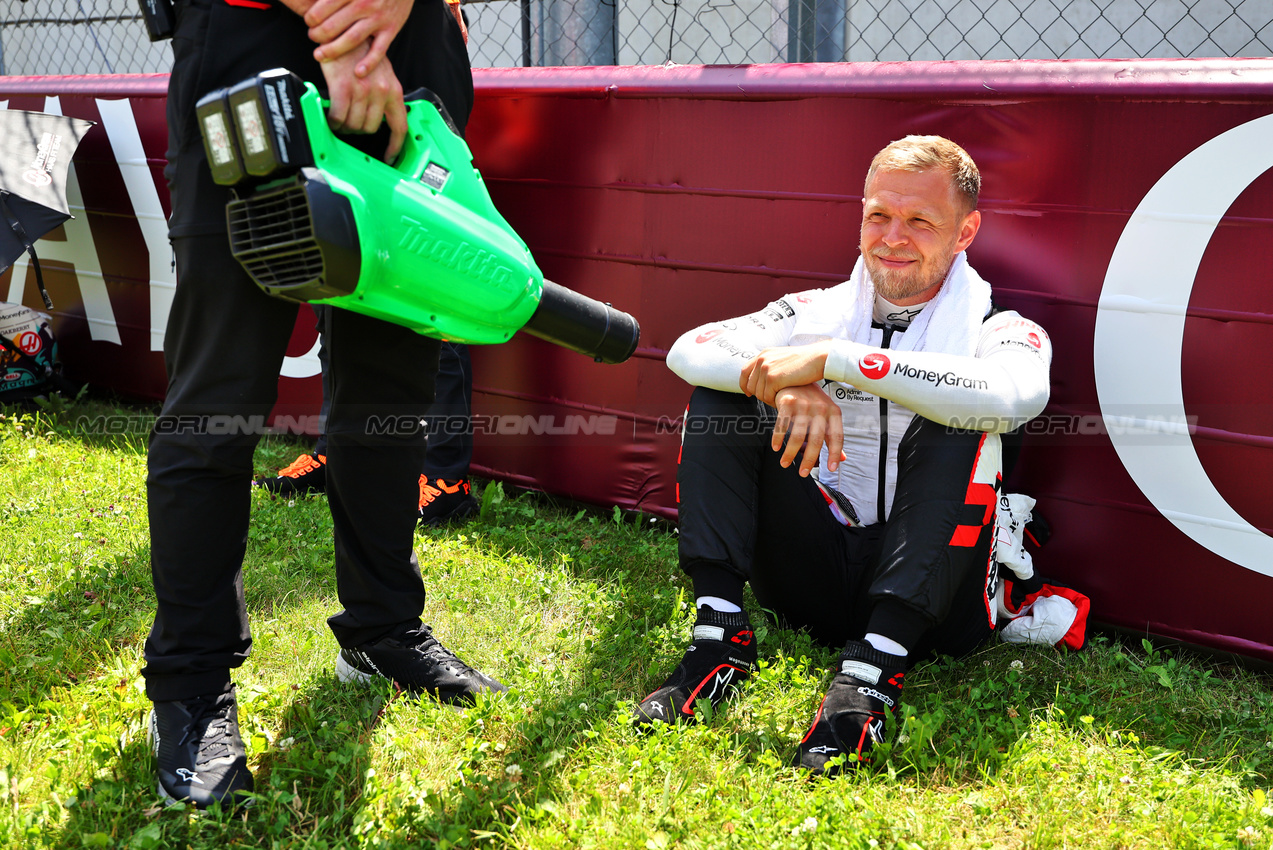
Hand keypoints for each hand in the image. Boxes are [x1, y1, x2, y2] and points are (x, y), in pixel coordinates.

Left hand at [308, 0, 412, 77]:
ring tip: (320, 55)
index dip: (311, 17)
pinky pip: (379, 50)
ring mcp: (379, 18)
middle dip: (318, 35)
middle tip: (312, 37)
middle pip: (334, 26)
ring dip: (333, 50)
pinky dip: (369, 63)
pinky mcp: (391, 29)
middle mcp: (364, 4)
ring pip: (351, 39)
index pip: (324, 7)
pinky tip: (358, 72)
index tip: (309, 21)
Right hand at [320, 40, 407, 161]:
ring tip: (340, 118)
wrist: (342, 34)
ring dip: (345, 126)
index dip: (395, 146)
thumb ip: (384, 96)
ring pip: (354, 125)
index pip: (400, 126)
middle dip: (360, 130)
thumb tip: (381, 118)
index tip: (390, 157)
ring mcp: (363, 91)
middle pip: (371, 129)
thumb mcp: (381, 74)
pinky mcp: (344, 89)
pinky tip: (331, 116)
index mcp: (393, 90)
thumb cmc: (360, 52)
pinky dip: (333, 121)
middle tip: (351, 124)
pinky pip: (339, 117)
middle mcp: (381, 92)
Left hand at [739, 340, 831, 405]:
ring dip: (767, 399)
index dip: (745, 384)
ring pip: (758, 393)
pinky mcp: (773, 378)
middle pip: (750, 385)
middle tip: (771, 398)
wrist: (818, 358)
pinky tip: (782, 398)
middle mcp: (762, 360)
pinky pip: (767, 396)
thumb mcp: (783, 358)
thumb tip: (763, 378)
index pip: (744, 371)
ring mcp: (766, 368)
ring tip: (779, 398)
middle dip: (759, 395)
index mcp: (764, 354)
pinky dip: (773, 401)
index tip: (748, 393)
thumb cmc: (806, 361)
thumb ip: (771, 365)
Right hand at [771, 384, 844, 477]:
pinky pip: (782, 426)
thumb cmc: (812, 399)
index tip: (831, 468)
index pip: (837, 436)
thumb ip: (832, 436)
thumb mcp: (827, 415)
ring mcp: (803, 404)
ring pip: (797, 435)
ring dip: (790, 453)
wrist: (796, 376)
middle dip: (808, 459)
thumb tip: (841, 459)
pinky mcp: (787, 402)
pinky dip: (778, 439)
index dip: (835, 453)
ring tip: (785, 463)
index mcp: (833, 411)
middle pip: (816, 439)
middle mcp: (820, 408)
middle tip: (803, 472)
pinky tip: (776, 447)